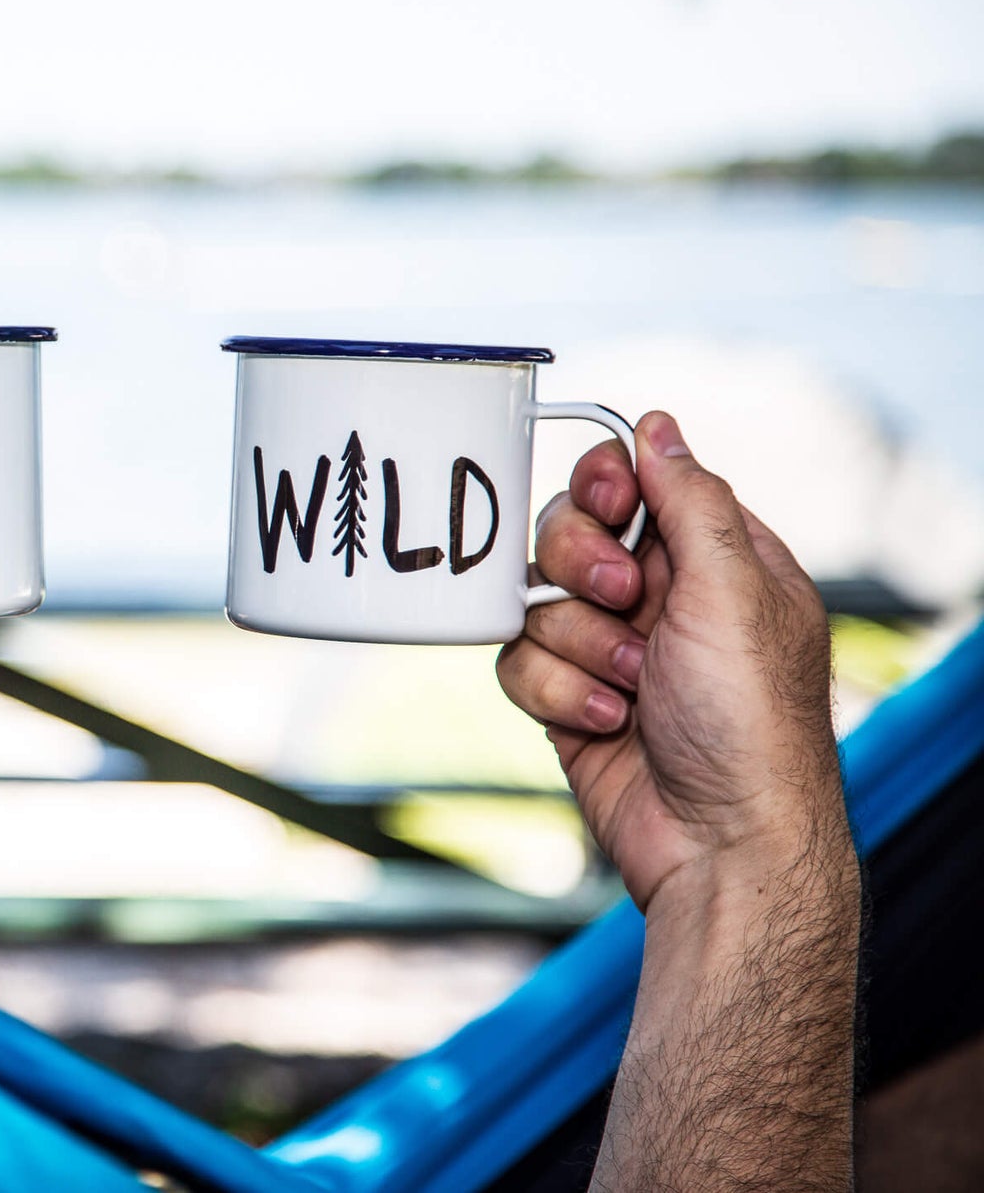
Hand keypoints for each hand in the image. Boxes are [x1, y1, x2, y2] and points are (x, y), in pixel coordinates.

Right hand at [495, 411, 846, 911]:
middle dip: (580, 569)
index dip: (605, 487)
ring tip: (630, 687)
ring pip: (534, 601)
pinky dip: (555, 692)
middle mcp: (660, 597)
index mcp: (714, 559)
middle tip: (623, 601)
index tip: (611, 510)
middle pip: (568, 533)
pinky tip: (605, 722)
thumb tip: (658, 425)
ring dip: (578, 645)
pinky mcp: (569, 697)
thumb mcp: (733, 591)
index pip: (635, 482)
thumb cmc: (748, 722)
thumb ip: (689, 500)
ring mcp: (610, 648)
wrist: (717, 843)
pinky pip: (518, 662)